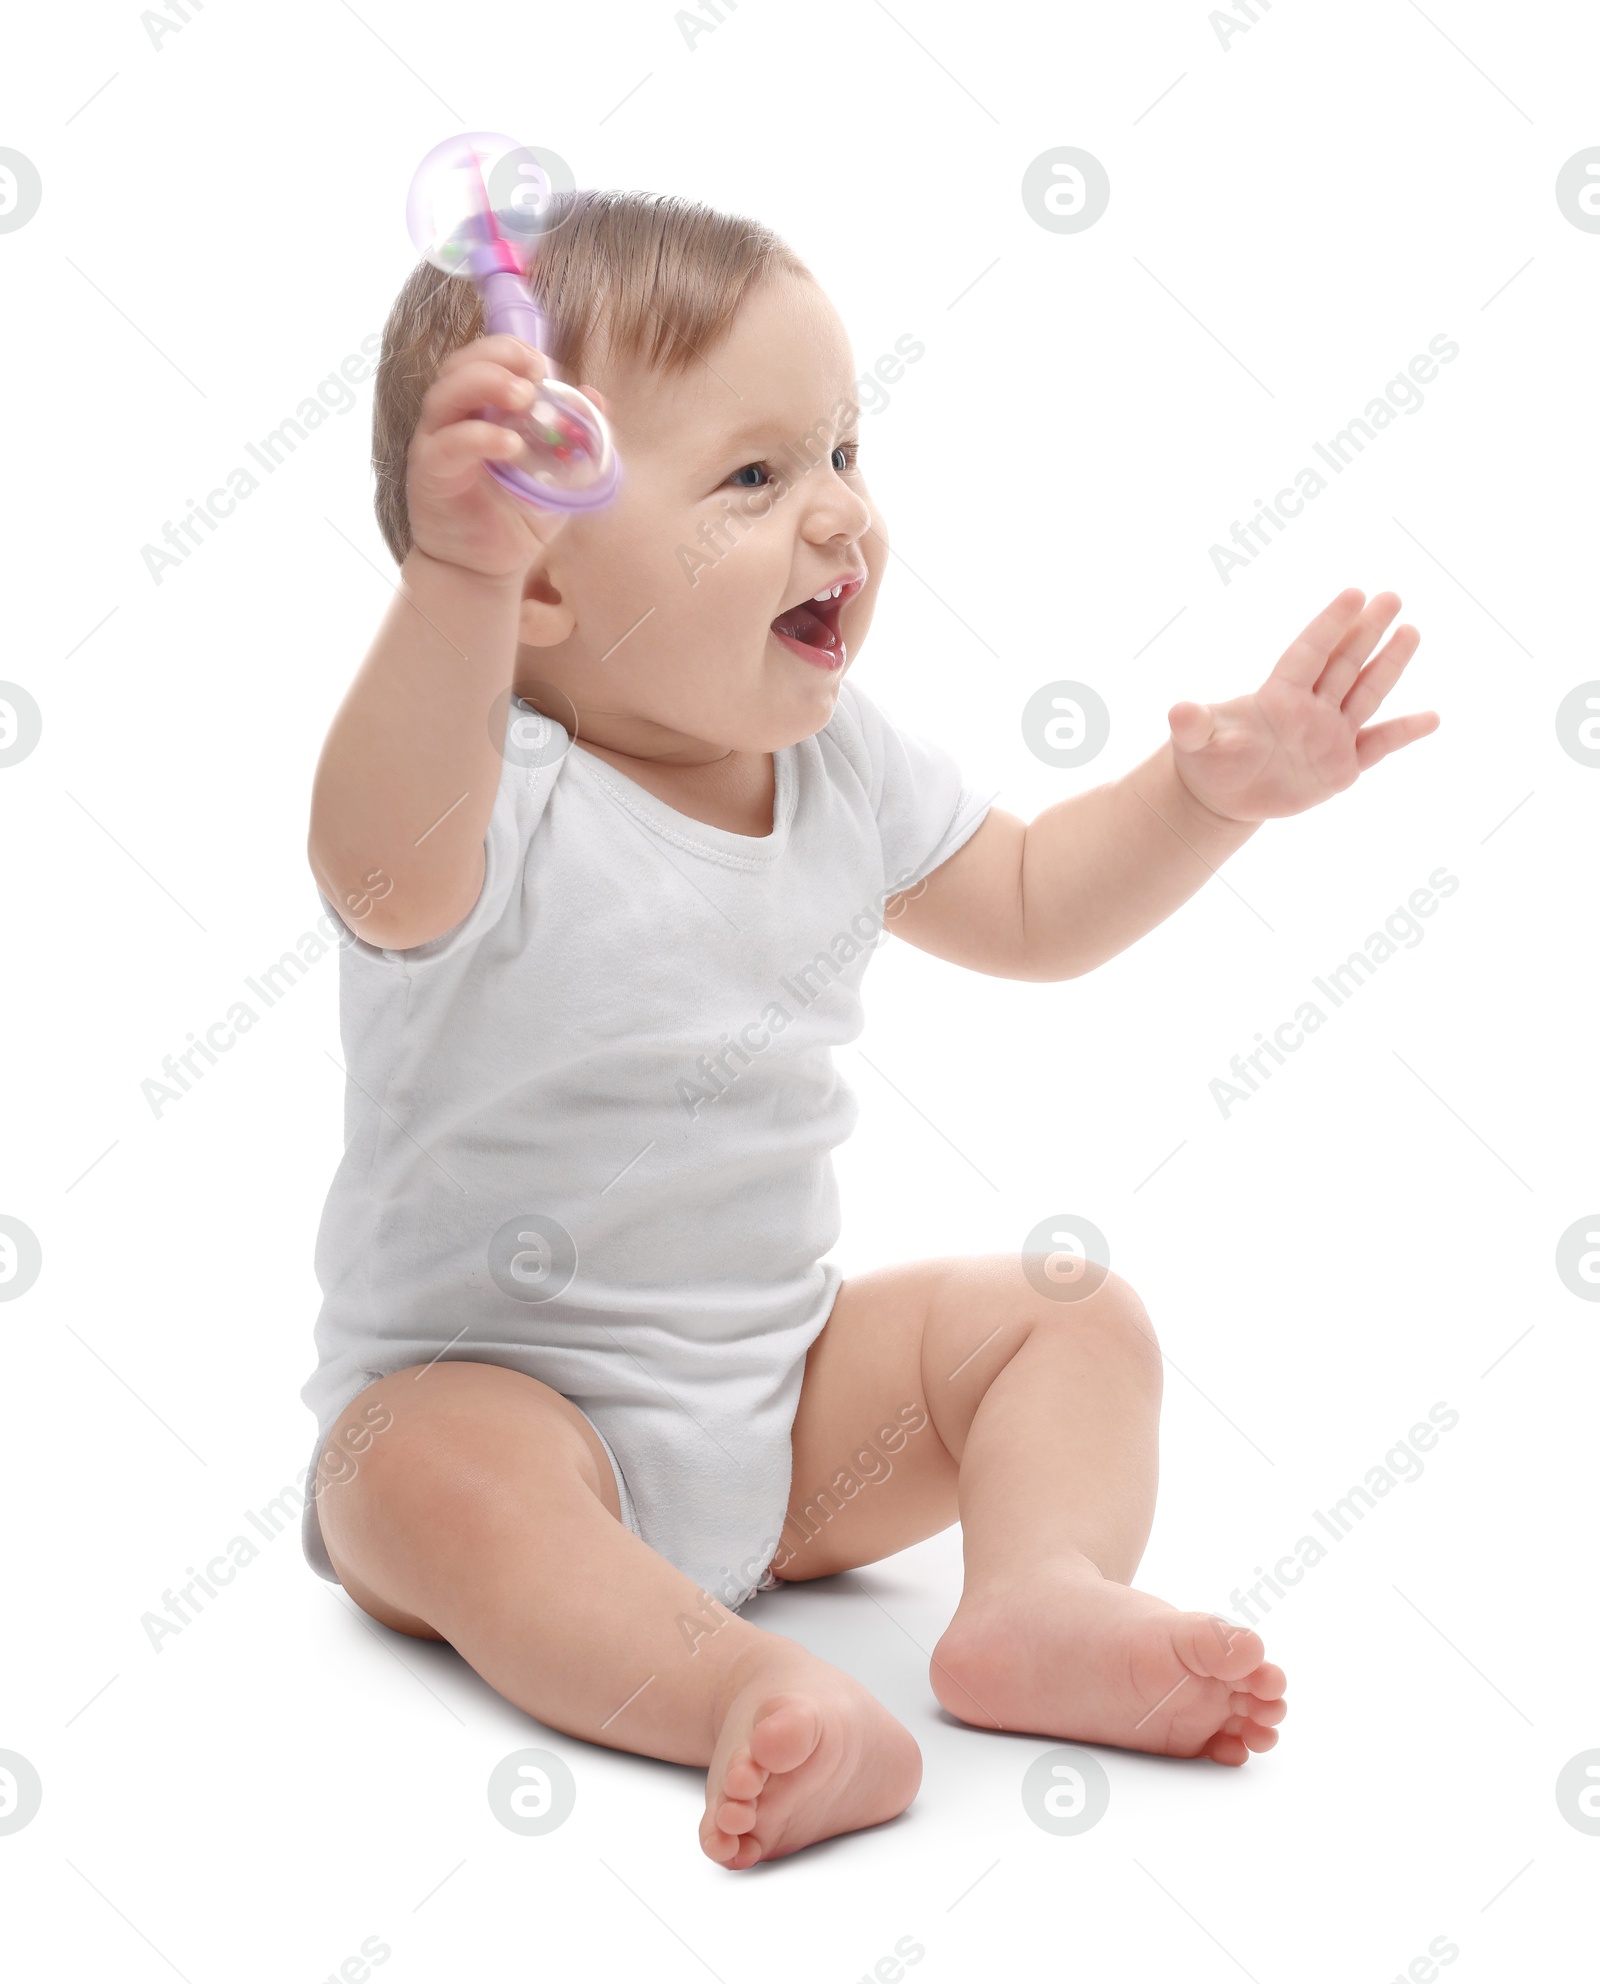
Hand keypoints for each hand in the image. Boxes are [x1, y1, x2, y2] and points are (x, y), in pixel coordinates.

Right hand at [405, 334, 580, 580]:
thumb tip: (596, 398)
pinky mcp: (430, 474)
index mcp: (478, 410)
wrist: (486, 570)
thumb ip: (577, 439)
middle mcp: (452, 419)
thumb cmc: (518, 519)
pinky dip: (480, 437)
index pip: (484, 360)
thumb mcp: (558, 475)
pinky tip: (511, 445)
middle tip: (535, 371)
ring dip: (485, 384)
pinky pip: (449, 444)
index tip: (544, 364)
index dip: (511, 351)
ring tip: (524, 397)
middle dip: (498, 357)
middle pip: (460, 366)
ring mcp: (436, 444)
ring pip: (446, 394)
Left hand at [1166, 589, 1438, 822]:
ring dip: (1389, 665)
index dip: (1330, 624)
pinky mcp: (1342, 765)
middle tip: (1393, 595)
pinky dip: (1404, 732)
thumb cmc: (1208, 758)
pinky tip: (1432, 717)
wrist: (1223, 795)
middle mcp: (1310, 707)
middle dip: (1368, 631)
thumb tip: (1177, 712)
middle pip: (1344, 662)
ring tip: (1412, 630)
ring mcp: (1330, 733)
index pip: (1309, 652)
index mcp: (1278, 695)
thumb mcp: (1197, 743)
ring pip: (1365, 693)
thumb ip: (1194, 726)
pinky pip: (1379, 745)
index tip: (1354, 593)